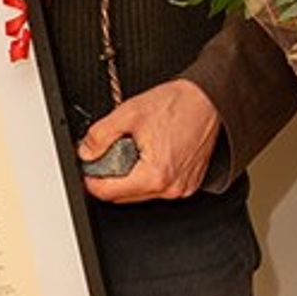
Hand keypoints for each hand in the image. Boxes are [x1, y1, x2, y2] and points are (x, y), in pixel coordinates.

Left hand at [79, 80, 221, 201]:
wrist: (210, 98)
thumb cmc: (179, 104)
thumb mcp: (129, 113)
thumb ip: (100, 135)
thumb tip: (86, 152)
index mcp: (155, 175)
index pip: (107, 193)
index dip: (91, 178)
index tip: (89, 166)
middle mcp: (170, 187)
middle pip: (123, 197)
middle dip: (111, 178)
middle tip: (110, 154)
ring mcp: (182, 187)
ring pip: (141, 194)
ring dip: (130, 178)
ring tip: (135, 151)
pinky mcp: (189, 183)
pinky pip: (159, 188)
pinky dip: (149, 176)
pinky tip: (151, 155)